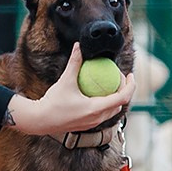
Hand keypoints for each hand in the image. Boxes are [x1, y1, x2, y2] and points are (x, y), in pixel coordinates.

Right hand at [6, 44, 130, 136]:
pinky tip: (98, 93)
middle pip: (120, 104)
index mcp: (96, 109)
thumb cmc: (52, 102)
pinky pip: (103, 114)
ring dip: (116, 98)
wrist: (40, 121)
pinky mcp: (87, 125)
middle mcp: (97, 118)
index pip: (122, 98)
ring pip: (112, 111)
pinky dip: (106, 103)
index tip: (130, 74)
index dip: (131, 86)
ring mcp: (93, 123)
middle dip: (124, 90)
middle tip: (119, 76)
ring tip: (111, 84)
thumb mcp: (65, 80)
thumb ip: (75, 62)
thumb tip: (79, 46)